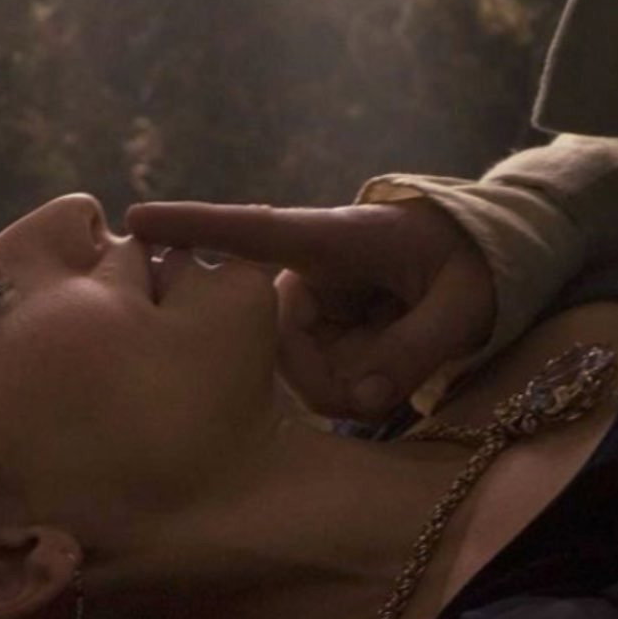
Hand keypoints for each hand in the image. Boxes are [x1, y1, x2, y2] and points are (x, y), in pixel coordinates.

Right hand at [125, 197, 496, 422]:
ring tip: (404, 364)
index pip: (253, 231)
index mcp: (332, 239)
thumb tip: (362, 398)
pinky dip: (355, 389)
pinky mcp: (316, 333)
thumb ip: (416, 347)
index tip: (135, 220)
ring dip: (350, 386)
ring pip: (300, 371)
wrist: (482, 262)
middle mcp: (307, 271)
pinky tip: (388, 373)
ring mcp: (308, 305)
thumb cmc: (473, 261)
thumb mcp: (465, 301)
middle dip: (333, 381)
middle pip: (281, 342)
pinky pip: (318, 379)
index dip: (194, 226)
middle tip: (390, 392)